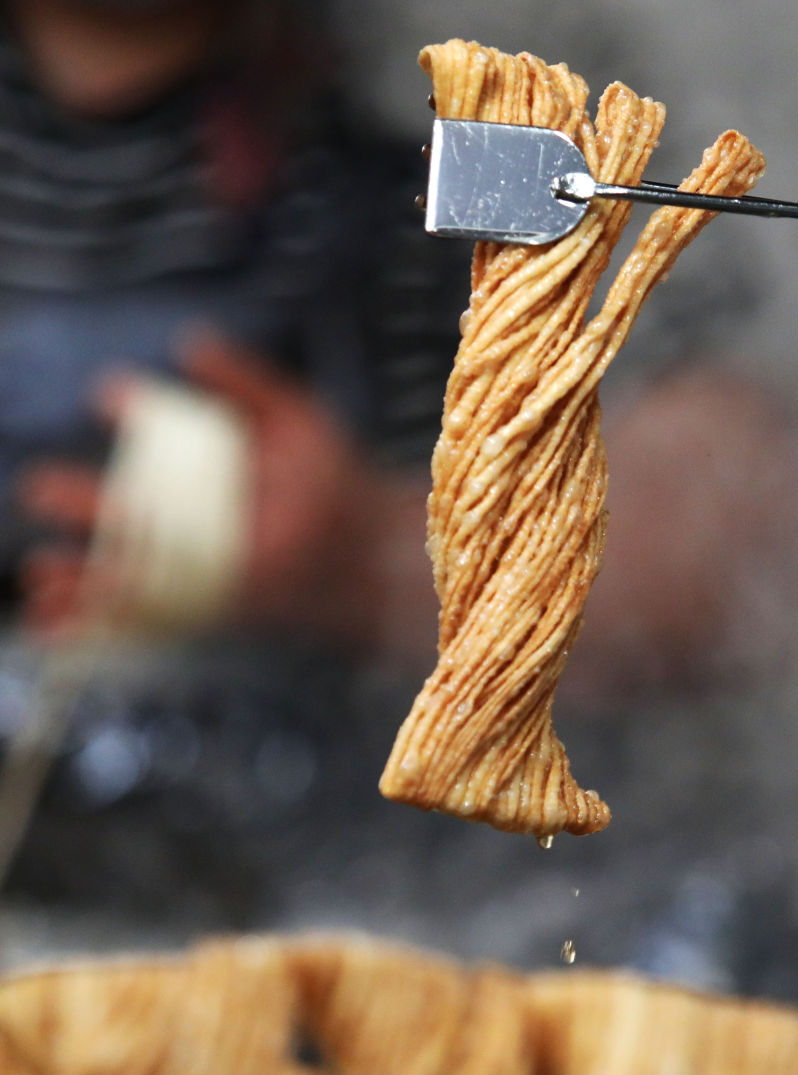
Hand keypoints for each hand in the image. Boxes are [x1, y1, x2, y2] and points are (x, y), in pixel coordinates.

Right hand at [17, 332, 381, 643]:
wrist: (372, 543)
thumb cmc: (338, 480)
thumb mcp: (291, 420)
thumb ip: (243, 382)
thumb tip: (188, 342)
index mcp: (206, 470)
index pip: (152, 445)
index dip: (131, 417)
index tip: (112, 394)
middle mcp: (194, 516)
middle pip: (122, 511)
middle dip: (80, 502)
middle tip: (40, 487)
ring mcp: (198, 562)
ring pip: (123, 568)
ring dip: (78, 577)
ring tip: (38, 577)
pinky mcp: (208, 601)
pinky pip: (146, 613)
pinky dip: (104, 621)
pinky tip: (61, 621)